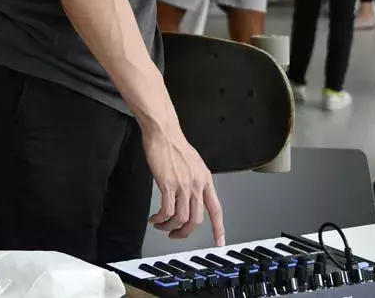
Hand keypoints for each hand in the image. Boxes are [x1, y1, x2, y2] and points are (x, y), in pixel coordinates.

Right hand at [144, 126, 224, 245]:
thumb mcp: (194, 164)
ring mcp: (183, 185)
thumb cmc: (175, 145)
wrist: (163, 132)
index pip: (216, 209)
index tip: (219, 242)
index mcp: (205, 179)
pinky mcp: (168, 184)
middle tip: (175, 235)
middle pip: (196, 219)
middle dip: (185, 232)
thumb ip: (195, 181)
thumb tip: (193, 195)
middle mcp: (197, 184)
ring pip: (181, 218)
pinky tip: (154, 218)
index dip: (219, 228)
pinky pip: (166, 210)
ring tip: (161, 225)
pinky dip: (160, 219)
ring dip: (169, 227)